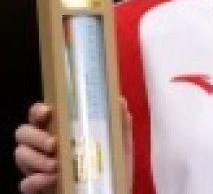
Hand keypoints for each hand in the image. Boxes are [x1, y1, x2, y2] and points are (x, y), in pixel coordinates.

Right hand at [14, 98, 132, 193]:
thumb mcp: (119, 143)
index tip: (46, 112)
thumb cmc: (110, 165)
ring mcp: (36, 166)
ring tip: (56, 165)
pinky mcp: (36, 187)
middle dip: (36, 137)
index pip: (39, 114)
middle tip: (54, 144)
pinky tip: (53, 179)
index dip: (37, 110)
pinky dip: (37, 180)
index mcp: (59, 129)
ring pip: (20, 155)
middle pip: (23, 132)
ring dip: (36, 158)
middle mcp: (42, 145)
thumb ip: (119, 122)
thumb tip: (119, 101)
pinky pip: (25, 183)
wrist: (110, 191)